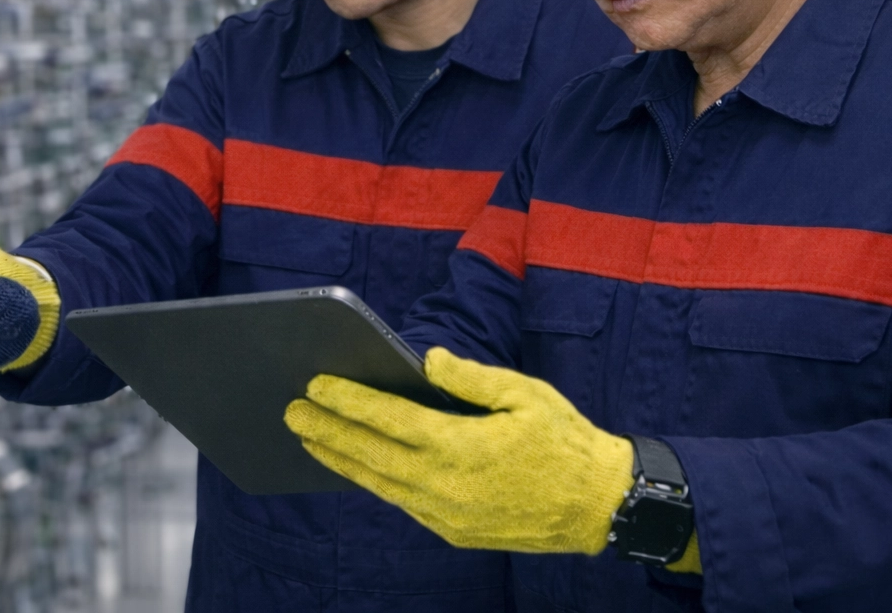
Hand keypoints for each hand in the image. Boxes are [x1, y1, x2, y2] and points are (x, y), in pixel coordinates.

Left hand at [286, 347, 678, 560]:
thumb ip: (470, 376)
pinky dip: (374, 482)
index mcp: (462, 444)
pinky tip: (357, 467)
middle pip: (371, 454)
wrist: (599, 506)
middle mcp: (447, 484)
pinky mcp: (455, 532)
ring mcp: (448, 514)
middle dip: (328, 430)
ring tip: (311, 439)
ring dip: (342, 460)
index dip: (348, 401)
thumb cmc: (565, 441)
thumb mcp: (524, 394)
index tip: (315, 385)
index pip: (389, 419)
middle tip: (291, 411)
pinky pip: (403, 503)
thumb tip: (425, 359)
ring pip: (381, 484)